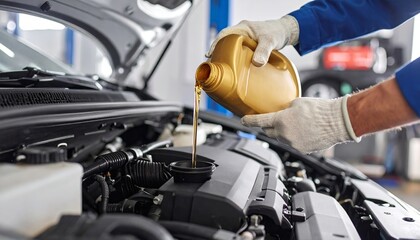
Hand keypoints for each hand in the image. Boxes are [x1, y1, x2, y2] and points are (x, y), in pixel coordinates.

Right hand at [206, 15, 298, 66]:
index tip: (209, 54)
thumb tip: (257, 63)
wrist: (285, 32)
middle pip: (224, 42)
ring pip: (230, 48)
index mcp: (243, 28)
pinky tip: (232, 68)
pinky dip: (233, 59)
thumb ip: (264, 51)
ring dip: (224, 57)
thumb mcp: (270, 41)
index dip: (215, 44)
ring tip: (219, 69)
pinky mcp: (248, 47)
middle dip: (217, 53)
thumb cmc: (277, 32)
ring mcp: (244, 40)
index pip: (224, 34)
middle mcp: (241, 33)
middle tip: (212, 65)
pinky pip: (237, 53)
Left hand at [241, 96, 360, 153]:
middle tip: (275, 120)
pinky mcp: (302, 150)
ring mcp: (292, 144)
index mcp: (280, 120)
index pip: (259, 122)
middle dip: (269, 126)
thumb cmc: (320, 109)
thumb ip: (284, 109)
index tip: (243, 120)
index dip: (248, 121)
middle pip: (269, 132)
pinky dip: (294, 138)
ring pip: (281, 138)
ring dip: (283, 132)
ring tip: (296, 124)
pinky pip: (292, 144)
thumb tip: (281, 112)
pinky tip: (304, 131)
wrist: (338, 121)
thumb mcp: (297, 102)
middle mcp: (284, 134)